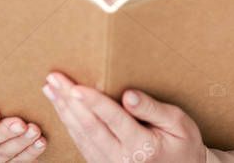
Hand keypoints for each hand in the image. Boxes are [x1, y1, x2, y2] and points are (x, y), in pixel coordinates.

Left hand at [42, 71, 205, 162]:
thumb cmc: (181, 144)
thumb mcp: (178, 124)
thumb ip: (153, 109)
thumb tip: (128, 95)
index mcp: (143, 147)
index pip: (112, 120)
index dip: (92, 102)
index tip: (74, 86)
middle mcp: (122, 159)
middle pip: (89, 127)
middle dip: (68, 101)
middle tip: (53, 79)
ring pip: (81, 136)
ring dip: (63, 111)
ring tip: (51, 89)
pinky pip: (81, 144)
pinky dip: (69, 124)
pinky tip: (61, 108)